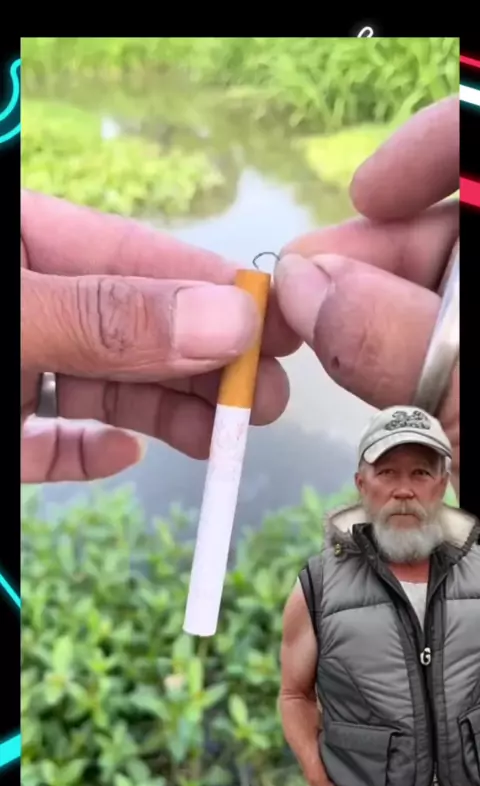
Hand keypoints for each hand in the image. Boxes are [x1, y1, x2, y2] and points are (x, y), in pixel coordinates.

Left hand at [21, 191, 300, 482]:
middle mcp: (25, 303)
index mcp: (19, 240)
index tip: (279, 323)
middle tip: (266, 396)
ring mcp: (7, 367)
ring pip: (98, 387)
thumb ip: (107, 318)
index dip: (208, 286)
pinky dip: (87, 450)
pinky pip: (48, 440)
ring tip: (221, 437)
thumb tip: (229, 320)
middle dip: (199, 361)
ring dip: (162, 412)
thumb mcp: (14, 319)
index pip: (129, 253)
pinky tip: (123, 453)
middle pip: (127, 327)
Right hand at [275, 95, 458, 491]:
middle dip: (380, 245)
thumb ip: (395, 344)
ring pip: (452, 285)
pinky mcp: (473, 383)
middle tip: (303, 295)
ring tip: (323, 338)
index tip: (366, 196)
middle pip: (468, 220)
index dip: (438, 147)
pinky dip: (410, 343)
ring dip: (380, 301)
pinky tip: (381, 368)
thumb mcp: (470, 416)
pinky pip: (449, 337)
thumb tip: (305, 282)